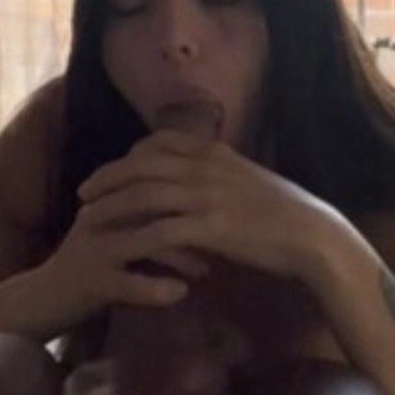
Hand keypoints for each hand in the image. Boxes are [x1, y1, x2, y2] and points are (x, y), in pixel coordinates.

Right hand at [41, 179, 211, 325]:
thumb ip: (148, 212)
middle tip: (224, 241)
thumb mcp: (118, 229)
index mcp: (112, 199)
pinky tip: (179, 294)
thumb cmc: (91, 263)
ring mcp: (96, 248)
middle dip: (196, 223)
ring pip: (146, 242)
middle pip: (156, 206)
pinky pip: (130, 283)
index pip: (158, 182)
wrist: (41, 298)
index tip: (223, 211)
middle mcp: (103, 216)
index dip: (193, 194)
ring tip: (208, 270)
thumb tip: (195, 204)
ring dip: (182, 257)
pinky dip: (157, 288)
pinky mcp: (91, 281)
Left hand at [76, 131, 337, 286]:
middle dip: (107, 177)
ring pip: (142, 194)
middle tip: (82, 193)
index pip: (158, 142)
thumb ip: (221, 172)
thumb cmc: (286, 212)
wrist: (312, 235)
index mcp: (214, 151)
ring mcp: (205, 196)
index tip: (111, 169)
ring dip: (110, 206)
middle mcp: (204, 166)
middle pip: (140, 164)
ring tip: (88, 220)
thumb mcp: (249, 178)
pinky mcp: (208, 227)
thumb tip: (202, 175)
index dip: (129, 155)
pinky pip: (159, 231)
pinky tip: (118, 252)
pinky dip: (134, 240)